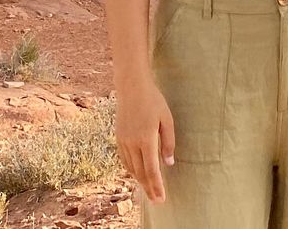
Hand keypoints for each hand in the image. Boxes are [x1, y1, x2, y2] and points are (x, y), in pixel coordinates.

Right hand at [116, 78, 176, 203]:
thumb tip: (168, 163)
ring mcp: (123, 141)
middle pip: (140, 173)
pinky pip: (124, 160)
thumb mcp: (167, 119)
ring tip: (148, 189)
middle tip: (156, 200)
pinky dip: (132, 170)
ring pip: (131, 168)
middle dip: (149, 188)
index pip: (152, 170)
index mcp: (146, 139)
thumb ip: (168, 142)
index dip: (156, 186)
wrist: (132, 87)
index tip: (161, 198)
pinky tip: (137, 173)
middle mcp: (132, 143)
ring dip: (140, 181)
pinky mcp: (118, 138)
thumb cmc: (153, 101)